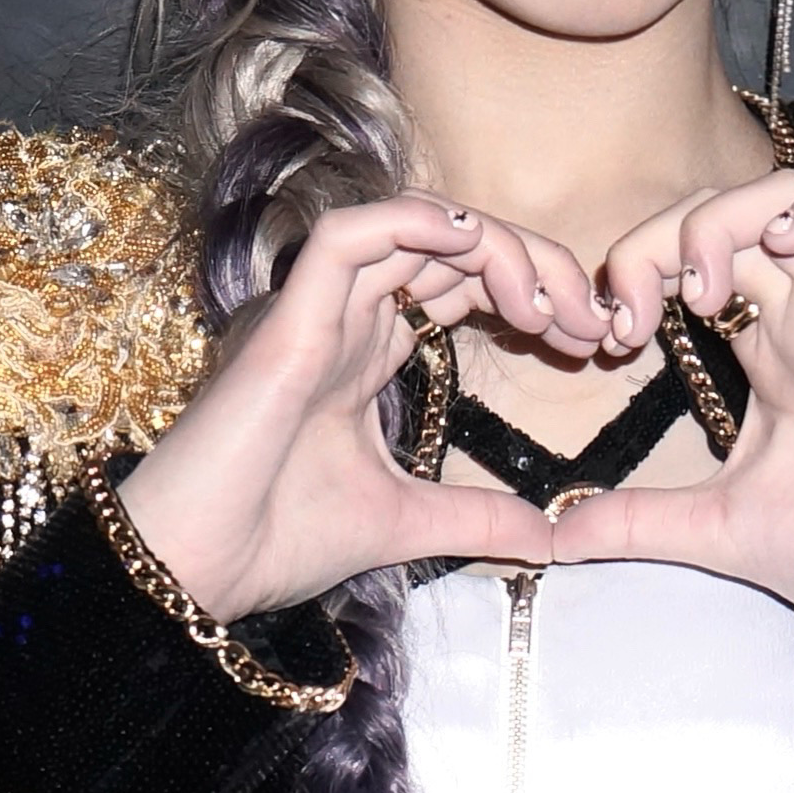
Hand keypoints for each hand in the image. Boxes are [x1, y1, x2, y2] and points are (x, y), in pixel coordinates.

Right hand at [114, 195, 602, 620]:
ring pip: (412, 228)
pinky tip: (470, 244)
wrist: (201, 570)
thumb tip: (547, 538)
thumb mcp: (406, 524)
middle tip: (592, 318)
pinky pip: (348, 235)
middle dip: (533, 265)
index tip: (591, 339)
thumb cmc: (277, 539)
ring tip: (547, 298)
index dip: (531, 292)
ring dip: (492, 245)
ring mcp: (317, 310)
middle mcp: (346, 317)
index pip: (460, 283)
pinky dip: (412, 222)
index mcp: (368, 352)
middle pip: (450, 248)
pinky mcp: (290, 318)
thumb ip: (476, 519)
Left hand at [555, 172, 793, 656]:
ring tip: (697, 289)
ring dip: (730, 215)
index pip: (698, 255)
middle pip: (735, 212)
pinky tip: (776, 252)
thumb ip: (636, 521)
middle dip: (667, 234)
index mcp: (770, 346)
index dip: (644, 265)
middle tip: (634, 306)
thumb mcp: (714, 526)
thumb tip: (552, 538)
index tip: (610, 334)